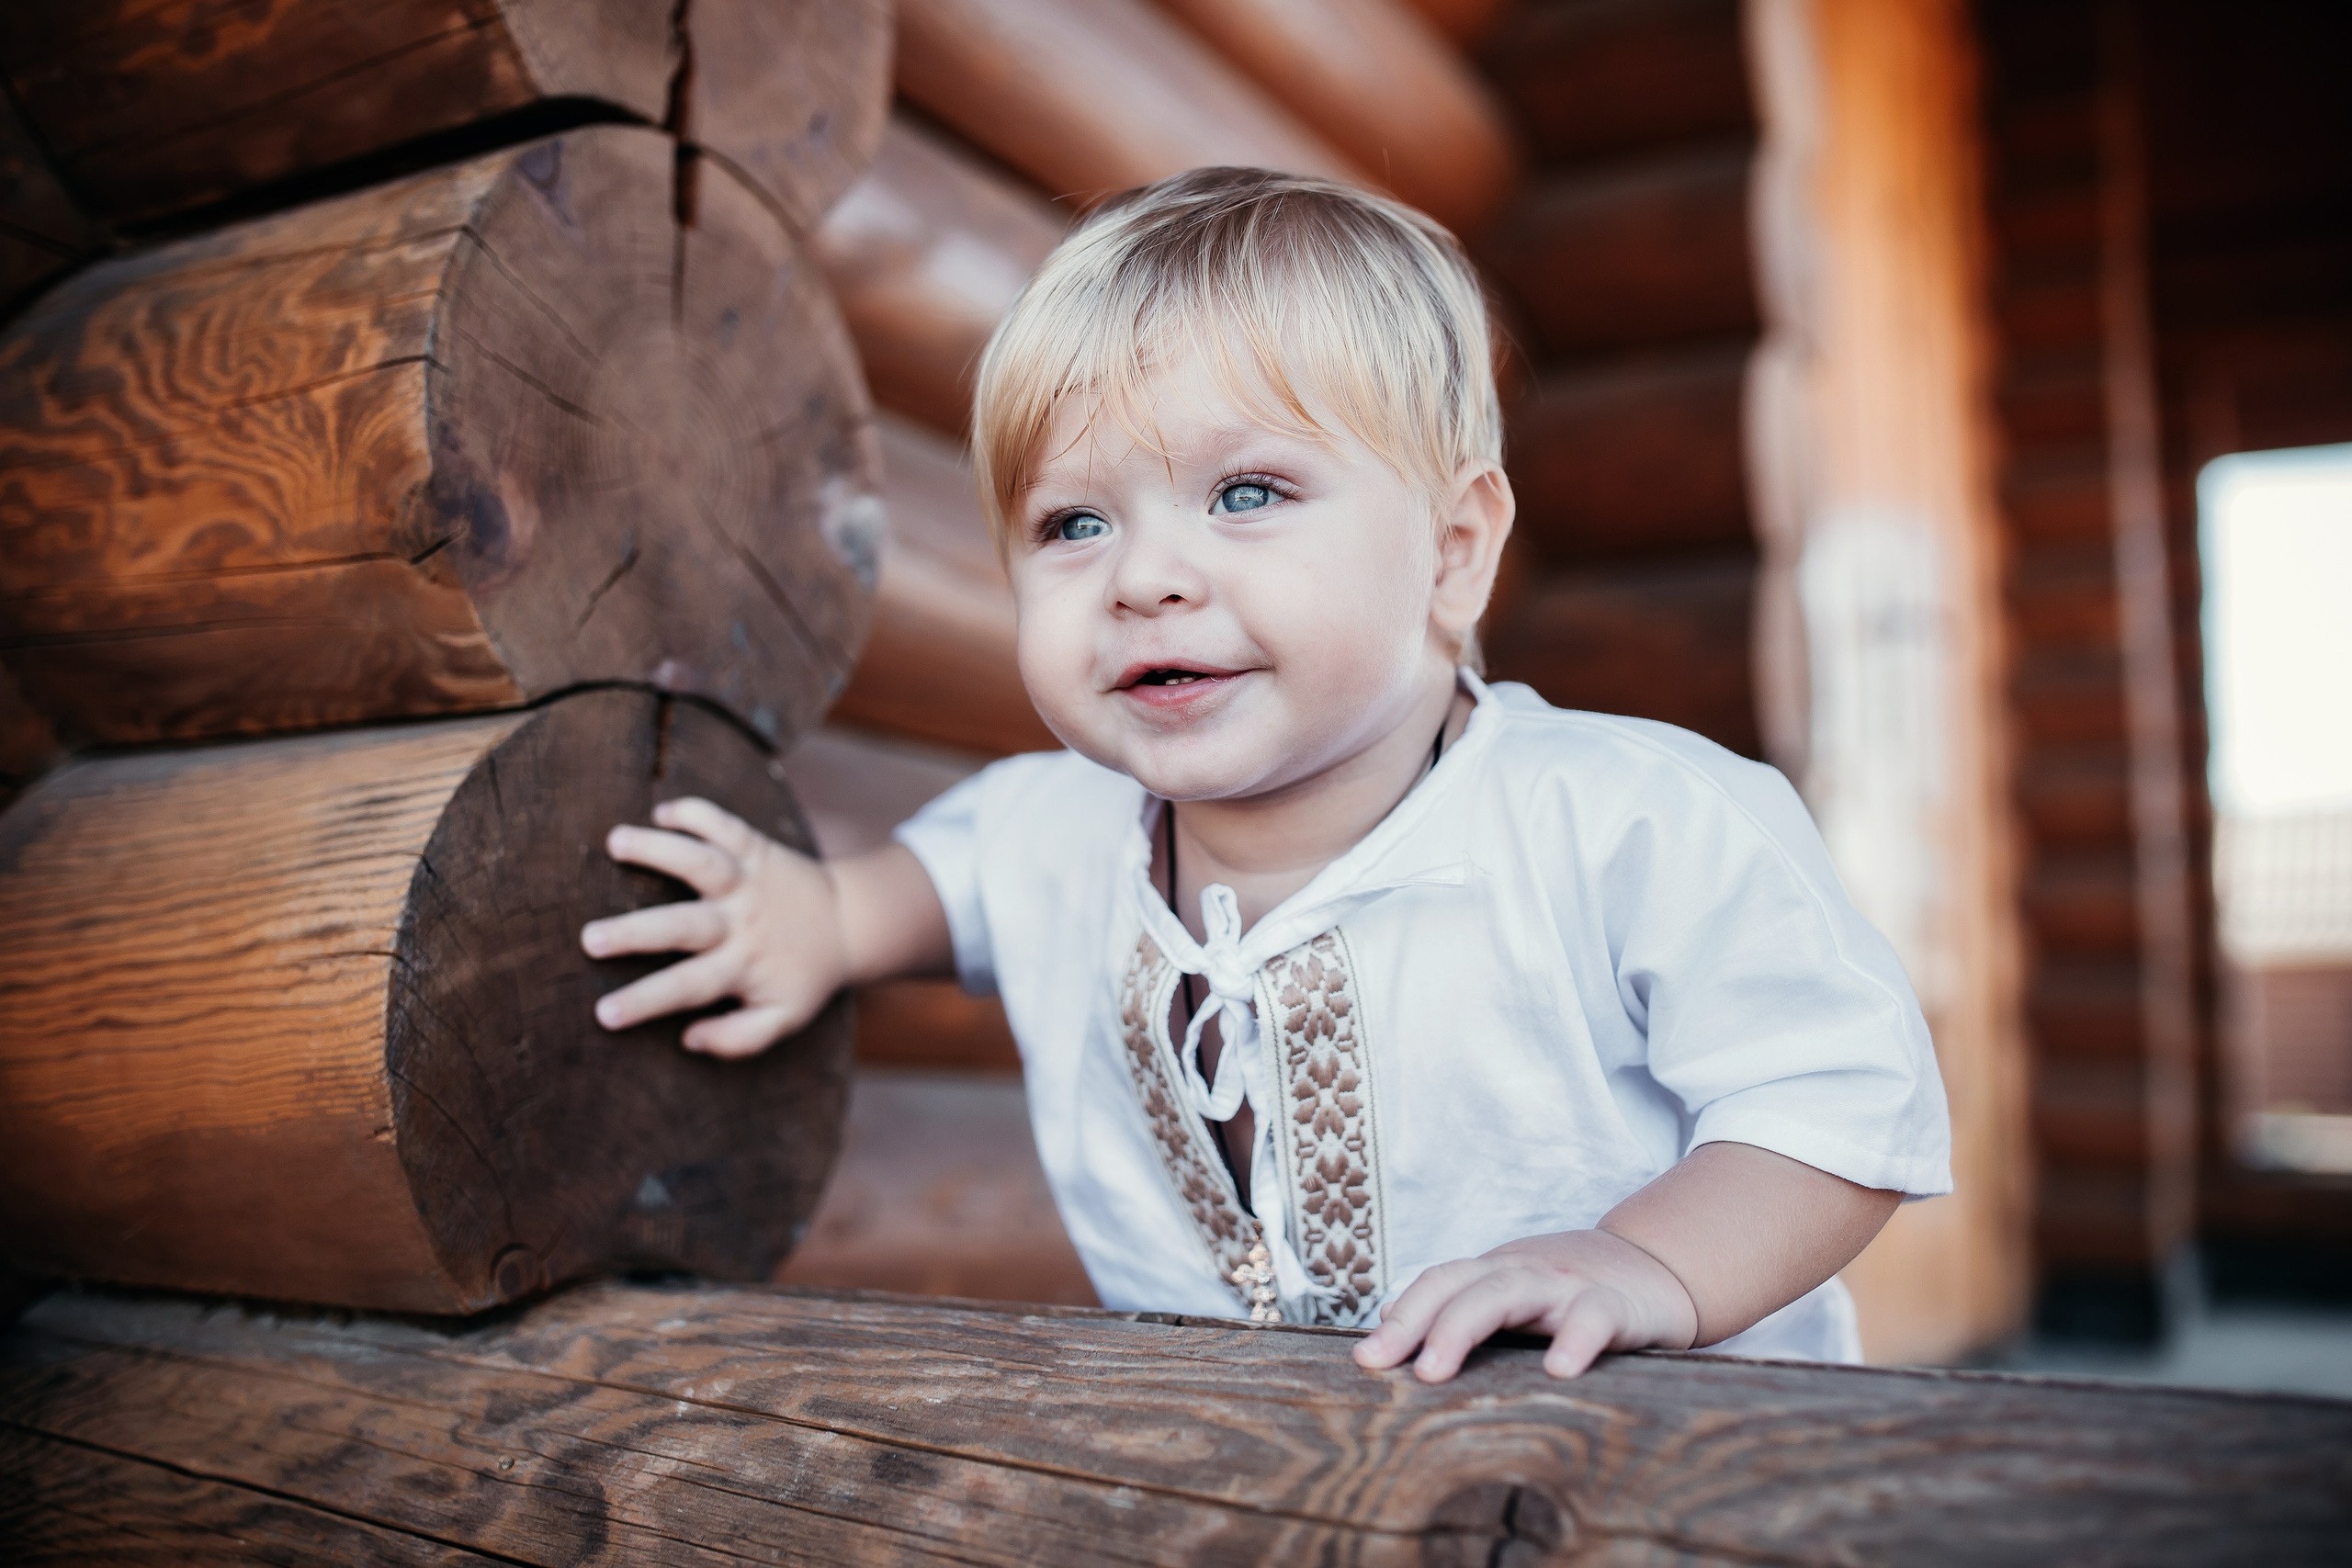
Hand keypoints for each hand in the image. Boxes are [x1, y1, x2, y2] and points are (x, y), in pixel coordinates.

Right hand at [580, 798, 847, 1058]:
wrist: (850, 922)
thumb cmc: (803, 976)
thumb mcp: (783, 1018)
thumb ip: (739, 1038)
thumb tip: (689, 1038)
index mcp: (742, 967)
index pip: (687, 988)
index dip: (645, 1002)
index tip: (602, 1014)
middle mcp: (742, 922)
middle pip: (685, 926)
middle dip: (636, 931)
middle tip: (589, 938)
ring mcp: (748, 881)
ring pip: (703, 862)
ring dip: (661, 850)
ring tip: (615, 842)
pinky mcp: (757, 847)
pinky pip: (726, 824)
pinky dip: (695, 813)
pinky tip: (663, 811)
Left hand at [1351, 1228, 1698, 1382]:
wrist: (1657, 1267)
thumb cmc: (1571, 1293)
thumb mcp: (1510, 1294)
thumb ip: (1455, 1305)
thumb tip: (1387, 1319)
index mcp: (1494, 1274)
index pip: (1437, 1284)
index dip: (1400, 1318)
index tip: (1363, 1360)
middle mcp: (1522, 1273)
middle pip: (1460, 1284)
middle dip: (1417, 1324)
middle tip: (1381, 1366)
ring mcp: (1567, 1285)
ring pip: (1508, 1290)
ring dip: (1465, 1326)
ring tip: (1436, 1372)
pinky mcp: (1616, 1304)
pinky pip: (1593, 1316)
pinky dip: (1575, 1338)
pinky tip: (1559, 1369)